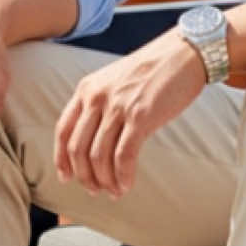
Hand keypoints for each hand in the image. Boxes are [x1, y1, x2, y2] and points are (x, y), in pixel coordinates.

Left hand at [55, 31, 205, 197]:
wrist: (184, 53)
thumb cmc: (154, 70)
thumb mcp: (115, 80)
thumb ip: (101, 103)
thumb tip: (96, 139)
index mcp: (87, 89)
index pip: (63, 130)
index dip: (62, 159)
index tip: (67, 177)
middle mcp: (97, 97)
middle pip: (78, 148)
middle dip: (84, 176)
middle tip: (95, 190)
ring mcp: (118, 106)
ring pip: (99, 156)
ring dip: (105, 180)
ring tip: (114, 191)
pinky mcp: (141, 116)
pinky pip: (124, 156)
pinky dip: (123, 175)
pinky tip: (127, 185)